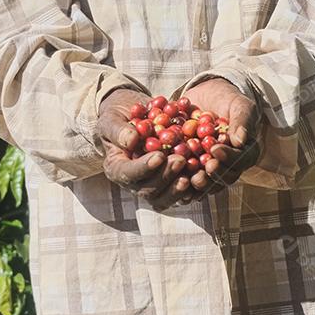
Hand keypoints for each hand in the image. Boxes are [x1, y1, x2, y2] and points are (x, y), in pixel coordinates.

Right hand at [98, 89, 192, 209]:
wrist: (135, 115)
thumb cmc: (119, 116)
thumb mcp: (112, 118)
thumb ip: (119, 130)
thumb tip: (131, 140)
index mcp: (117, 168)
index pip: (127, 174)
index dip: (143, 168)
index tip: (159, 156)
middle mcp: (134, 183)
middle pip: (148, 190)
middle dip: (165, 177)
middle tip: (181, 160)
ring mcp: (152, 186)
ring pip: (164, 198)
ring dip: (179, 188)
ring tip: (193, 172)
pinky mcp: (169, 184)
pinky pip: (180, 194)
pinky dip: (192, 188)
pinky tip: (203, 177)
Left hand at [180, 78, 260, 200]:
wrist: (203, 98)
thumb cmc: (226, 100)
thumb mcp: (238, 104)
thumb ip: (242, 120)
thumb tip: (240, 141)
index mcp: (245, 152)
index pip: (241, 159)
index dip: (229, 157)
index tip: (216, 149)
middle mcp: (229, 166)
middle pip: (225, 177)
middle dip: (215, 175)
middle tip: (205, 167)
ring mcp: (210, 170)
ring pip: (208, 184)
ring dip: (200, 184)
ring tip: (191, 177)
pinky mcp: (192, 171)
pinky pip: (188, 182)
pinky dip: (182, 184)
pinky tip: (174, 181)